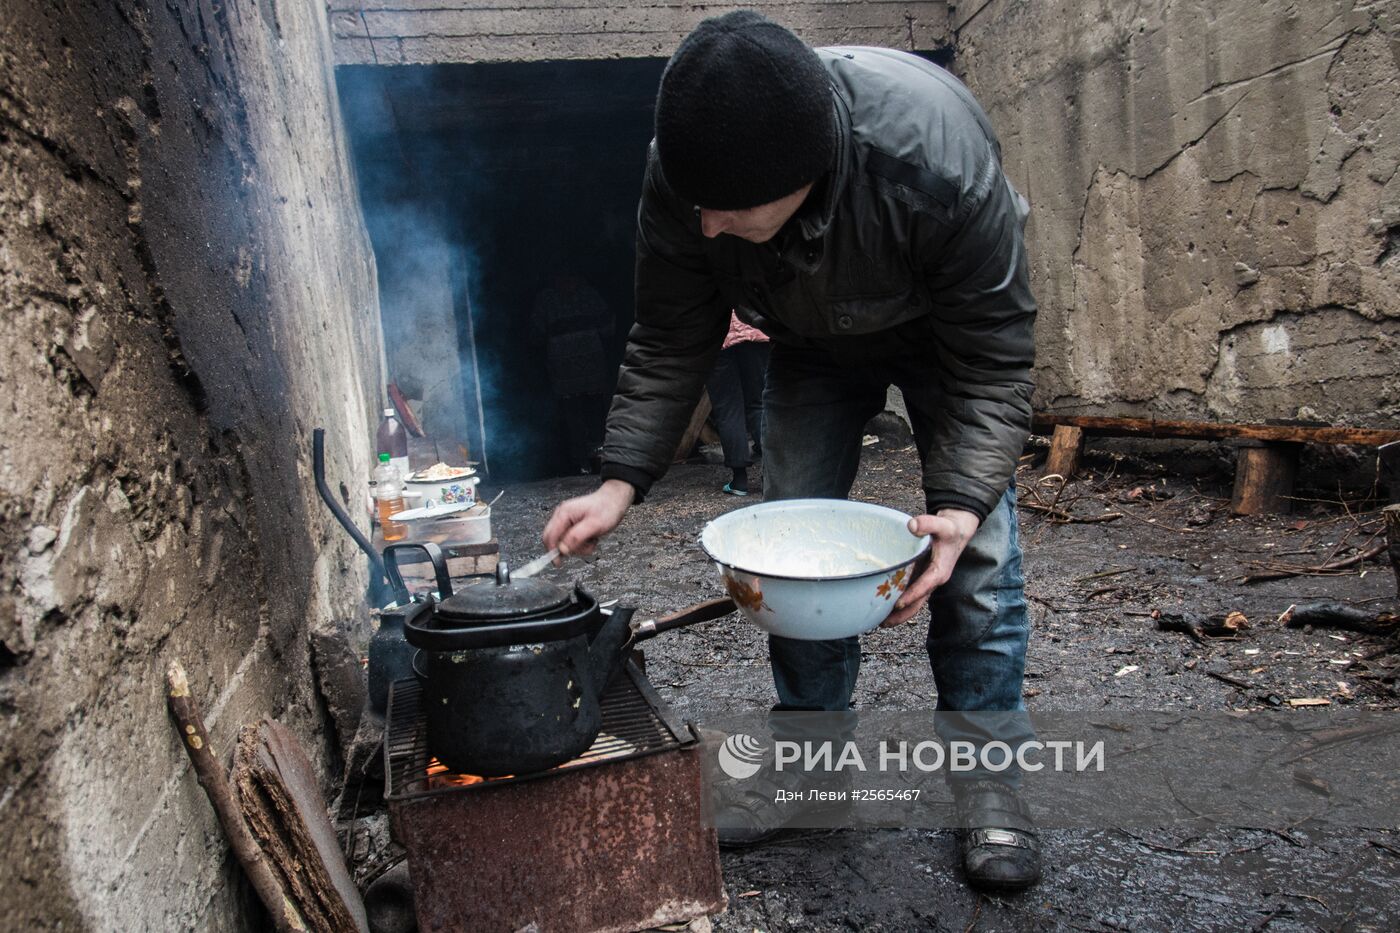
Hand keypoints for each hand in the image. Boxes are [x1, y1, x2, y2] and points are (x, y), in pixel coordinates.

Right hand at [541, 479, 634, 558]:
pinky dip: (582, 544)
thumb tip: (562, 549)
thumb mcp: (594, 525)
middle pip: (554, 540)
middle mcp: (562, 516)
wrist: (615, 500)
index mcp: (564, 513)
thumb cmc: (607, 509)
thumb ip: (576, 537)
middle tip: (584, 546)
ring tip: (592, 539)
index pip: (549, 536)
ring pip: (564, 543)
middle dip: (569, 548)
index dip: (552, 551)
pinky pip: (571, 540)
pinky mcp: (573, 525)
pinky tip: (591, 538)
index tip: (558, 563)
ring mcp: (567, 520)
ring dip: (579, 546)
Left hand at [880, 508, 980, 626]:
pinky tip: (882, 606)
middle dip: (901, 614)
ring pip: (912, 603)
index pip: (924, 586)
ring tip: (877, 621)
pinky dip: (897, 603)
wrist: (956, 532)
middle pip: (917, 603)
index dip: (912, 595)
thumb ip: (928, 523)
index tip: (898, 603)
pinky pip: (909, 595)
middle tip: (881, 622)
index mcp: (939, 571)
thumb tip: (912, 525)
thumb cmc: (949, 530)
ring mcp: (926, 582)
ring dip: (897, 613)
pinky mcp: (920, 579)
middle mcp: (932, 580)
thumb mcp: (942, 524)